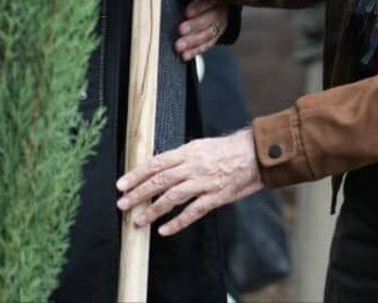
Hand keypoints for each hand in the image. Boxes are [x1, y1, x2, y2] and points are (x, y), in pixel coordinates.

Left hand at [116, 129, 263, 236]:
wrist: (255, 154)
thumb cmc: (228, 150)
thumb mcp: (201, 146)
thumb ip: (181, 157)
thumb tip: (159, 167)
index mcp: (188, 152)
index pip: (156, 163)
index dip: (137, 174)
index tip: (121, 184)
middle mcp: (193, 166)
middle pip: (160, 181)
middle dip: (138, 193)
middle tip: (122, 204)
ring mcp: (205, 182)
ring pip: (173, 197)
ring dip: (153, 210)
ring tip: (139, 220)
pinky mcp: (216, 197)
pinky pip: (193, 211)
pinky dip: (178, 222)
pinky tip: (164, 230)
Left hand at [175, 0, 226, 60]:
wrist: (215, 1)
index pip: (209, 1)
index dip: (199, 7)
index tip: (186, 12)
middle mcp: (220, 11)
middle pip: (210, 20)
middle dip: (194, 26)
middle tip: (180, 30)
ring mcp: (219, 25)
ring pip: (208, 35)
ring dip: (193, 41)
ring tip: (179, 46)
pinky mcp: (215, 36)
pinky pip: (207, 45)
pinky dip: (195, 51)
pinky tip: (185, 55)